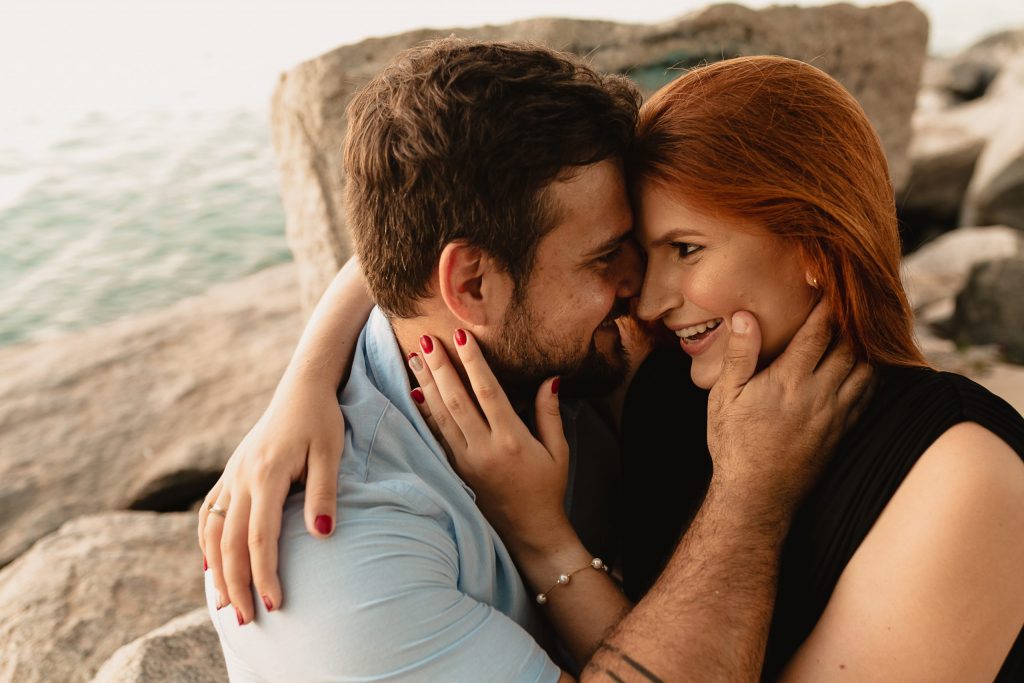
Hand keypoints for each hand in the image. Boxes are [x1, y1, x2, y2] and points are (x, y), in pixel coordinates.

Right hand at [198, 375, 343, 622]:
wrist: (302, 388)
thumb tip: (321, 534)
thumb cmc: (321, 420)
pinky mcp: (230, 473)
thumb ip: (324, 492)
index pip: (260, 537)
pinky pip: (208, 514)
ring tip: (224, 603)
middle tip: (246, 620)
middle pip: (230, 543)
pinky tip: (210, 564)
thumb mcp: (330, 452)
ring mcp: (231, 475)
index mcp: (266, 474)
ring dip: (217, 569)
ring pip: (213, 532)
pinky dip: (206, 542)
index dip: (266, 574)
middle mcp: (241, 477)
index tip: (276, 604)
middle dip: (236, 584)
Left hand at [407, 330, 576, 555]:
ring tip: (415, 357)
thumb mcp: (558, 450)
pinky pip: (436, 437)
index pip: (488, 392)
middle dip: (440, 367)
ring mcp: (466, 461)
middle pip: (457, 400)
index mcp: (511, 440)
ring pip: (441, 416)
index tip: (462, 337)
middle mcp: (484, 448)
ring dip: (427, 385)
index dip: (473, 363)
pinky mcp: (456, 471)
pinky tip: (414, 394)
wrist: (530, 531)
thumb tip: (550, 379)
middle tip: (426, 339)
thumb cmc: (548, 488)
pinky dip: (424, 414)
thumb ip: (550, 413)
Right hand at [707, 302, 872, 526]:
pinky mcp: (843, 431)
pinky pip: (868, 394)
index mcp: (788, 380)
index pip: (818, 331)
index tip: (830, 284)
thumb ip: (740, 354)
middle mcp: (819, 394)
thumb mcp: (724, 397)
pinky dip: (873, 373)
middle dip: (853, 320)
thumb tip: (746, 315)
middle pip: (851, 345)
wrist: (757, 495)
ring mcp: (835, 414)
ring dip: (866, 345)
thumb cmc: (733, 443)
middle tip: (854, 298)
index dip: (827, 304)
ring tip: (864, 326)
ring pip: (866, 368)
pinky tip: (868, 363)